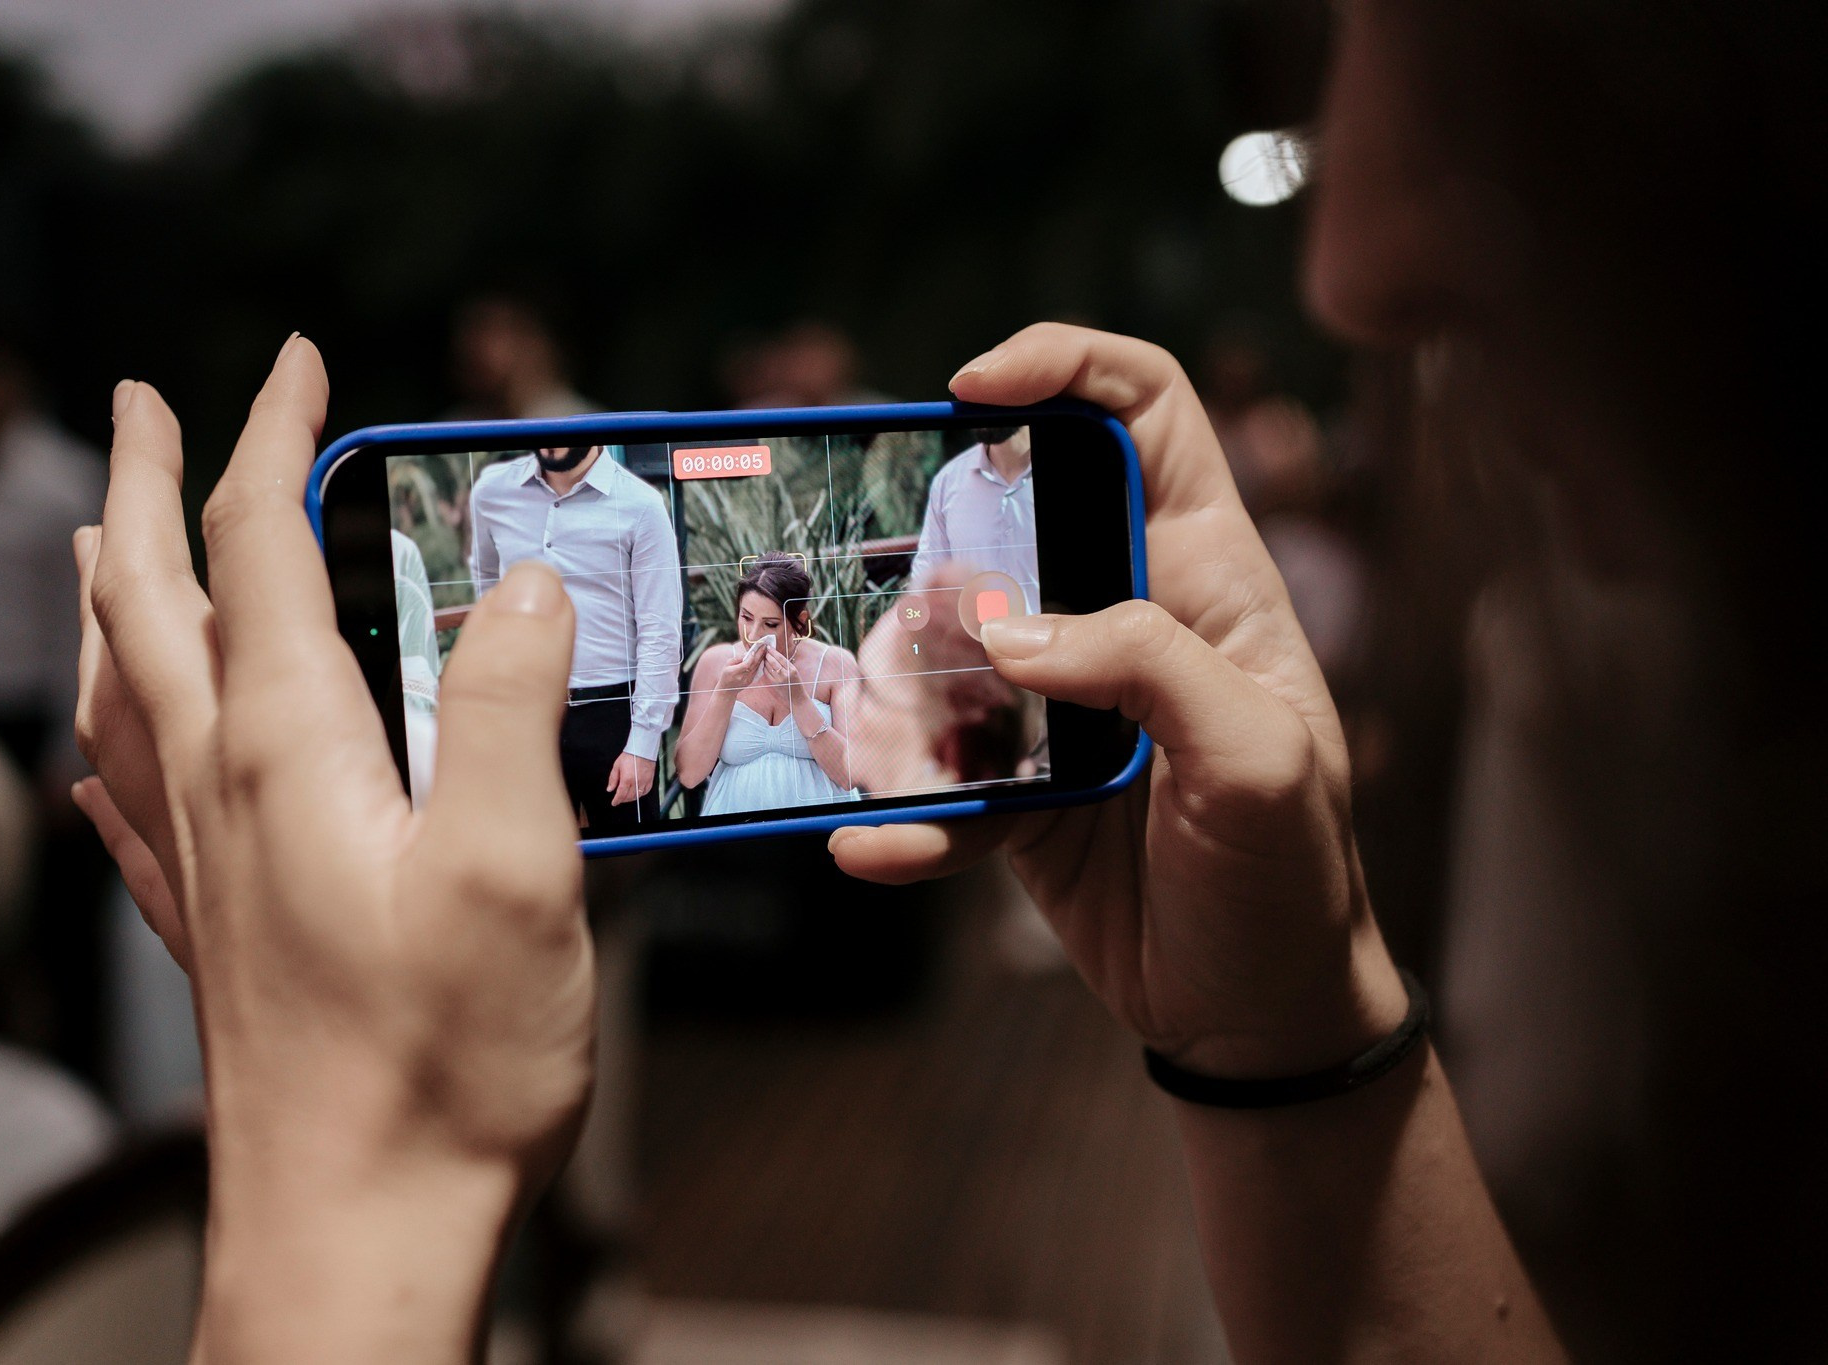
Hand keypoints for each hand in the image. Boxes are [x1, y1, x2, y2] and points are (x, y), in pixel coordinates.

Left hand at [71, 339, 594, 1359]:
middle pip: (148, 596)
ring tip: (110, 542)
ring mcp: (198, 864)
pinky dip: (110, 735)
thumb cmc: (442, 1066)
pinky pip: (123, 800)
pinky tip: (108, 746)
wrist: (356, 1234)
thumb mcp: (515, 870)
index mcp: (286, 749)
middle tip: (143, 402)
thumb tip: (525, 585)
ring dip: (113, 591)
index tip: (297, 360)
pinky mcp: (211, 932)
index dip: (273, 437)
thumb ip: (516, 710)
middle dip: (144, 482)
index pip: (254, 546)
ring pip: (119, 688)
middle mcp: (215, 789)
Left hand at [605, 751, 654, 805]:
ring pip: (637, 796)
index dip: (616, 800)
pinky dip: (640, 795)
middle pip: (628, 797)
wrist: (642, 750)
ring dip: (631, 798)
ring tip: (627, 797)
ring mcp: (644, 782)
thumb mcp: (617, 766)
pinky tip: (637, 793)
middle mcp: (636, 782)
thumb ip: (613, 779)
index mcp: (626, 779)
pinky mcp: (650, 780)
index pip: (621, 795)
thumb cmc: (630, 756)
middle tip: (619, 799)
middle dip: (623, 800)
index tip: (614, 803)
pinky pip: (646, 792)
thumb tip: (610, 789)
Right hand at [715, 639, 766, 691]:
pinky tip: (761, 658)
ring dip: (761, 658)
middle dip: (759, 654)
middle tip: (764, 646)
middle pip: (753, 665)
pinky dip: (759, 663)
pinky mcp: (750, 680)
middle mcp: (742, 676)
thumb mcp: (727, 664)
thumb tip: (746, 653)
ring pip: (756, 667)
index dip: (751, 657)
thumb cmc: (726, 674)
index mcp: (734, 672)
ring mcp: (747, 679)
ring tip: (764, 650)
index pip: (746, 664)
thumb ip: (737, 658)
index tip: (754, 649)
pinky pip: (756, 671)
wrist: (727, 689)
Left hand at [757, 643, 809, 720]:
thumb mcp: (795, 672)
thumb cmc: (796, 684)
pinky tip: (764, 666)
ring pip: (769, 667)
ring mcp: (779, 679)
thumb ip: (786, 665)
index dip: (773, 652)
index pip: (780, 657)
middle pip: (773, 661)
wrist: (797, 698)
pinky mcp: (774, 684)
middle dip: (767, 655)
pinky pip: (767, 674)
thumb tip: (776, 656)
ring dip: (765, 661)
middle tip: (764, 651)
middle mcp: (785, 674)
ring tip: (764, 657)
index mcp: (792, 669)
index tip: (769, 647)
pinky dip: (765, 668)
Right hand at [832, 324, 1406, 1079]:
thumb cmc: (1291, 875)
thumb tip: (1011, 634)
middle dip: (946, 531)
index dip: (1065, 367)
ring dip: (903, 677)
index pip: (1144, 414)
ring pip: (949, 643)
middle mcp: (1123, 620)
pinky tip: (874, 846)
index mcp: (1206, 578)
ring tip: (884, 729)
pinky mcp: (1015, 787)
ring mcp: (1060, 704)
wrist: (1257, 1015)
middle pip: (1015, 516)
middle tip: (904, 582)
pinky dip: (899, 814)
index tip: (972, 386)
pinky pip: (932, 779)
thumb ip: (1150, 668)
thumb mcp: (1258, 760)